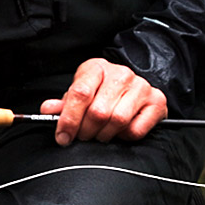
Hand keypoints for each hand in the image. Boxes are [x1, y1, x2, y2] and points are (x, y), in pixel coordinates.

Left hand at [39, 59, 167, 145]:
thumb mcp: (81, 91)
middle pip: (98, 111)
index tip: (63, 136)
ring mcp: (141, 87)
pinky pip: (136, 129)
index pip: (80, 93)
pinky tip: (119, 132)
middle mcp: (121, 74)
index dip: (69, 119)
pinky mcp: (157, 101)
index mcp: (97, 68)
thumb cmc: (102, 91)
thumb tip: (48, 110)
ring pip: (117, 121)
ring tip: (99, 134)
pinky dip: (124, 136)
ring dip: (104, 135)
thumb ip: (64, 103)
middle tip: (82, 136)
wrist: (133, 86)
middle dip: (86, 131)